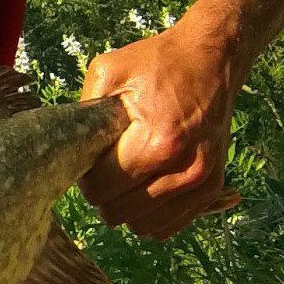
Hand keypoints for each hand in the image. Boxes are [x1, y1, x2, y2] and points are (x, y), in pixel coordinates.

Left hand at [79, 17, 243, 239]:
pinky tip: (143, 188)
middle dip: (104, 195)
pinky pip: (170, 225)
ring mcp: (202, 181)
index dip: (86, 178)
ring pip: (144, 226)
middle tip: (105, 168)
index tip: (91, 159)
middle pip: (120, 213)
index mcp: (156, 143)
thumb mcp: (109, 72)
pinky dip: (151, 214)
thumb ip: (85, 114)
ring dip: (127, 207)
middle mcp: (184, 170)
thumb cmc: (159, 62)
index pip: (101, 190)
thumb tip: (70, 150)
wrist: (214, 58)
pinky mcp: (212, 186)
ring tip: (125, 176)